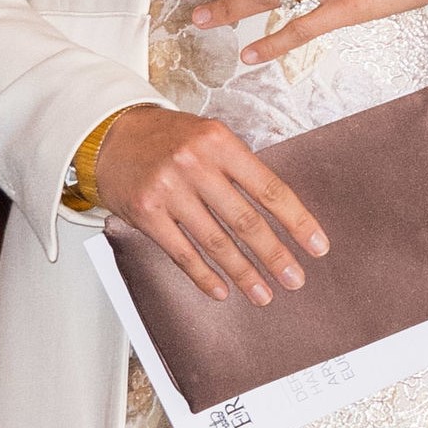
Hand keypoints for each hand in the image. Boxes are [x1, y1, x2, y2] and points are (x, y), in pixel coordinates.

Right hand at [93, 105, 328, 304]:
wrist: (111, 134)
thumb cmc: (167, 137)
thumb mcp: (209, 136)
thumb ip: (238, 167)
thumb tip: (277, 209)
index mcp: (220, 142)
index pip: (268, 188)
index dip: (296, 220)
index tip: (316, 245)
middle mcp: (195, 165)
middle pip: (245, 220)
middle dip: (274, 254)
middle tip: (295, 278)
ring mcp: (169, 190)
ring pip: (215, 241)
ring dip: (243, 272)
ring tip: (263, 293)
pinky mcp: (147, 214)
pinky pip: (182, 252)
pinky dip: (204, 275)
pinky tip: (222, 290)